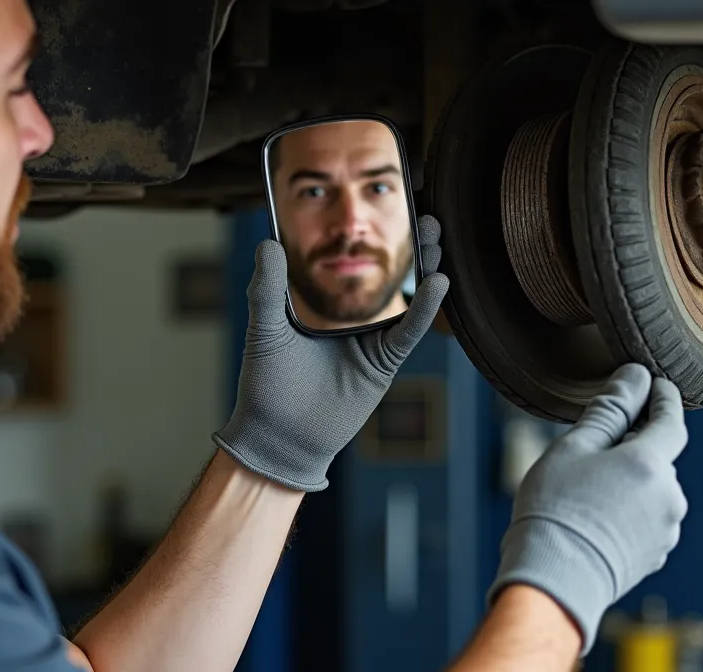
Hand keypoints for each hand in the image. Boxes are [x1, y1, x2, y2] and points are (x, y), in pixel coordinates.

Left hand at [213, 215, 449, 491]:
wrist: (277, 437)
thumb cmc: (265, 387)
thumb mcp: (265, 328)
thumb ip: (267, 287)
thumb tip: (267, 242)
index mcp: (325, 308)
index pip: (353, 264)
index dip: (371, 237)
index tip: (383, 208)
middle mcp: (353, 321)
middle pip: (390, 276)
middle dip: (409, 246)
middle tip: (424, 212)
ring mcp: (371, 341)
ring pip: (407, 298)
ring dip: (425, 267)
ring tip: (434, 235)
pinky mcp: (383, 363)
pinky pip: (409, 331)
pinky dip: (425, 308)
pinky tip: (437, 283)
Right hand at [488, 364, 688, 654]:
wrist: (553, 583)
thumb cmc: (555, 510)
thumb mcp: (574, 448)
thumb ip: (610, 409)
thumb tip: (635, 376)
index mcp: (651, 464)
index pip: (672, 419)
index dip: (664, 398)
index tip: (654, 384)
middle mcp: (669, 496)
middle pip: (659, 457)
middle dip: (634, 447)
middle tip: (592, 449)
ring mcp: (666, 529)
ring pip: (652, 489)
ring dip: (631, 481)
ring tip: (587, 493)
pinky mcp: (656, 555)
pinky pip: (648, 519)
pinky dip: (629, 511)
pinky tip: (595, 519)